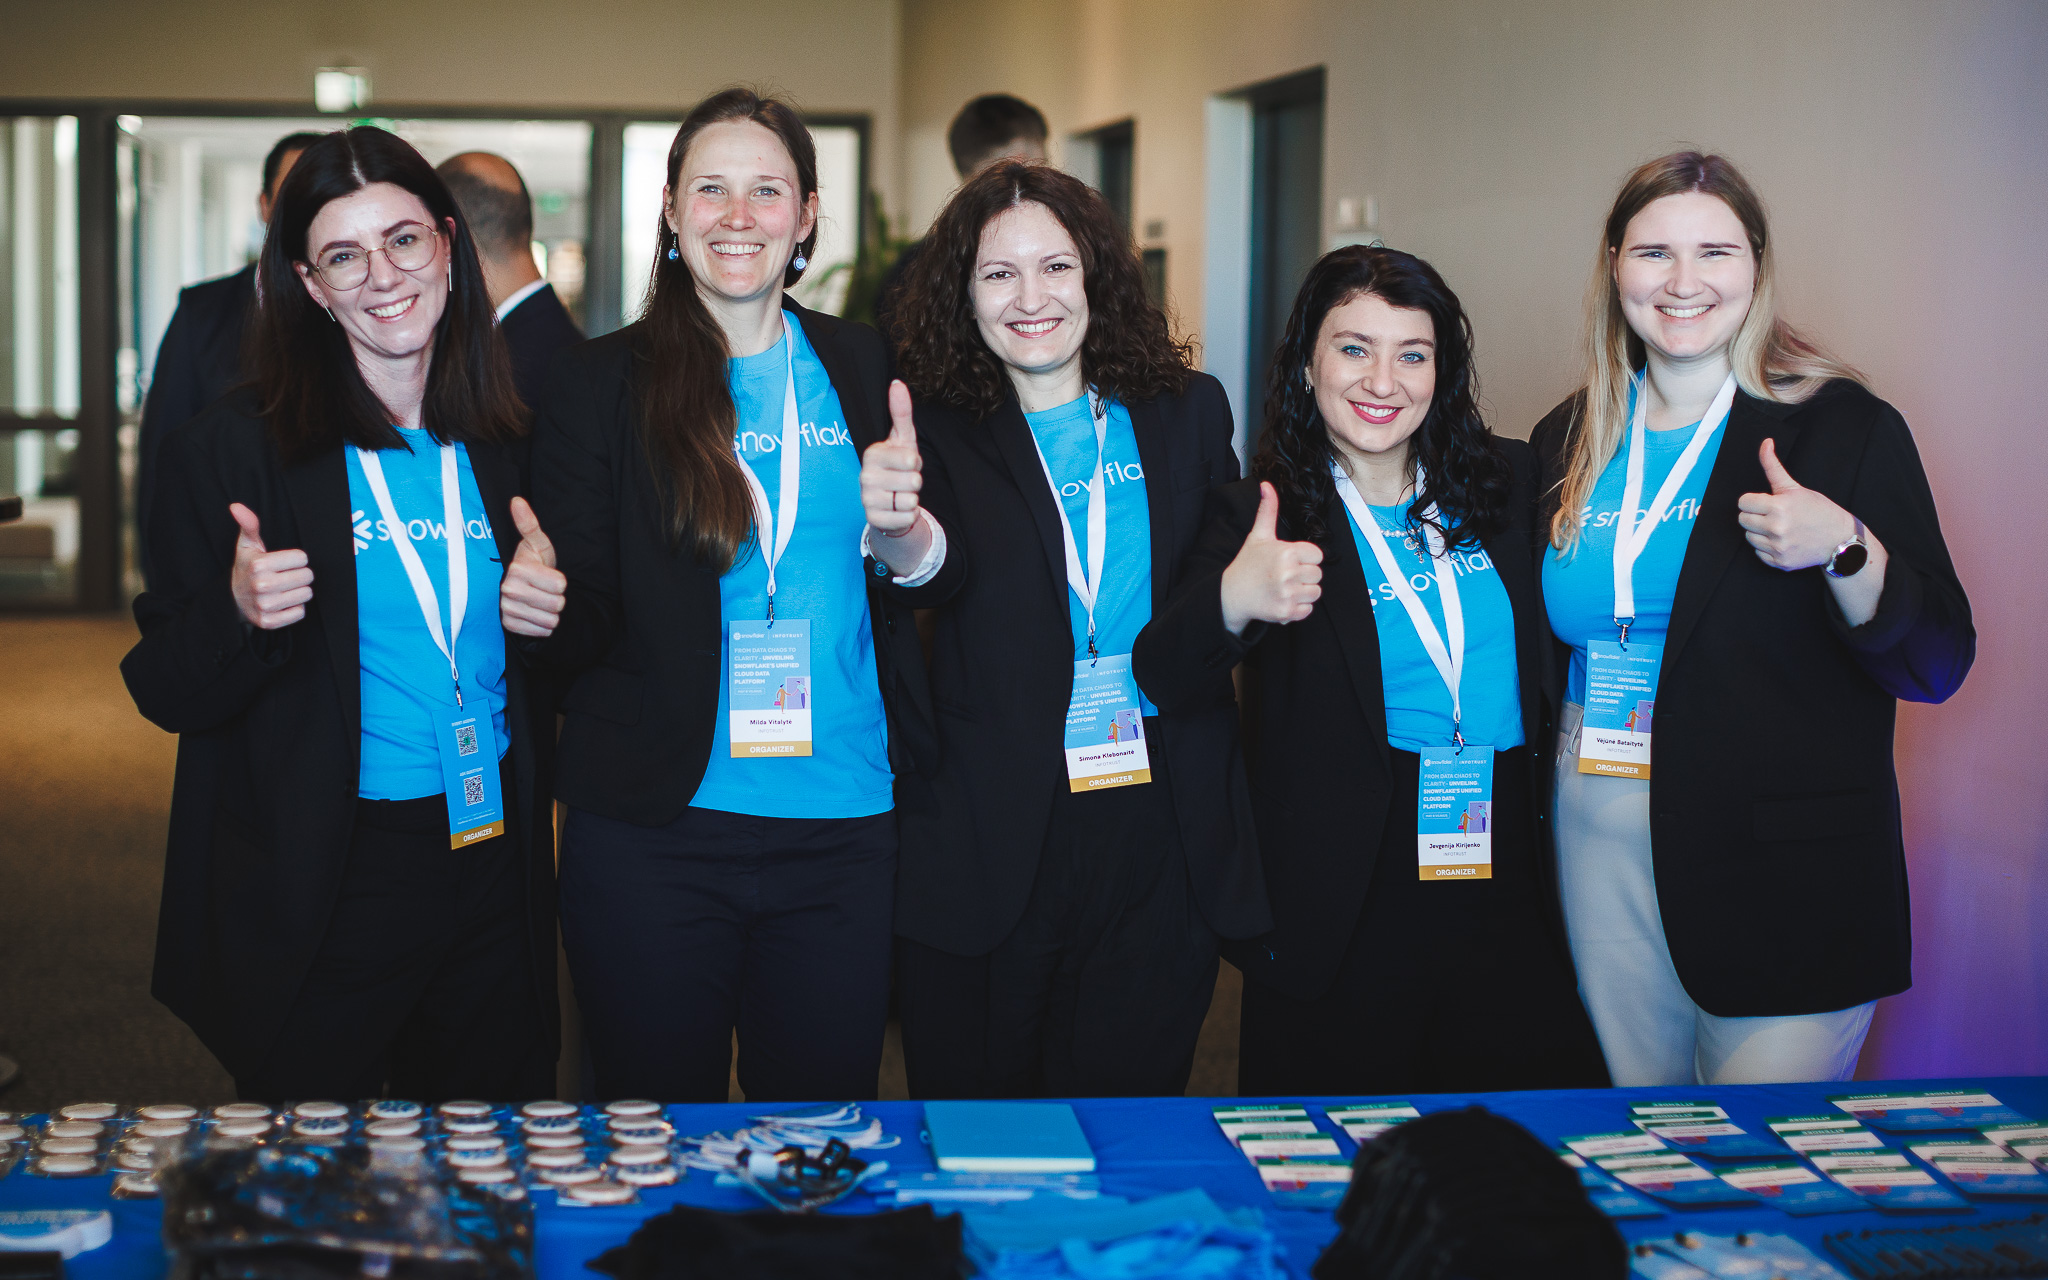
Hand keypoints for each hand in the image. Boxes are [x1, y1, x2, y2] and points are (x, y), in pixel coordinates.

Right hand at [228, 502, 312, 629]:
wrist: (233, 599)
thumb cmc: (246, 568)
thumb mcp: (247, 546)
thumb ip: (249, 525)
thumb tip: (237, 507)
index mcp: (259, 565)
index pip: (303, 559)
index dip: (295, 559)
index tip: (282, 562)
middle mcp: (262, 586)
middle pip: (307, 576)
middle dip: (299, 574)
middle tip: (284, 576)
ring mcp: (265, 606)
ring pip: (306, 594)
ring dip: (298, 591)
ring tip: (283, 588)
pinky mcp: (269, 622)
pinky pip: (300, 612)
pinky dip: (294, 608)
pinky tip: (281, 602)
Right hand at [500, 496, 565, 637]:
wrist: (521, 589)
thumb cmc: (533, 563)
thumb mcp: (536, 543)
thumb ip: (529, 524)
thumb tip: (517, 501)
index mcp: (518, 568)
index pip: (560, 585)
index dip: (560, 582)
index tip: (550, 577)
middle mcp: (508, 589)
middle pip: (557, 604)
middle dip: (557, 598)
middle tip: (546, 591)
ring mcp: (506, 608)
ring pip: (550, 620)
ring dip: (551, 613)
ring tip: (541, 602)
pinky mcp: (508, 625)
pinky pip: (541, 631)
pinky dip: (542, 625)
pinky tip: (535, 614)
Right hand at [861, 380, 922, 536]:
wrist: (887, 502)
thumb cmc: (897, 466)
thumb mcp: (902, 439)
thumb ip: (901, 412)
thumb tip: (897, 383)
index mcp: (872, 454)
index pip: (911, 459)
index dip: (915, 462)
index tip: (905, 463)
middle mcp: (865, 477)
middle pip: (914, 481)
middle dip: (915, 482)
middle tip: (903, 481)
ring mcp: (867, 500)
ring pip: (911, 501)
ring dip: (912, 500)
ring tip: (900, 495)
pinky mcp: (874, 520)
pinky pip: (907, 518)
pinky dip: (909, 516)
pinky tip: (898, 510)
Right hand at [1219, 482, 1322, 634]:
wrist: (1231, 594)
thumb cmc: (1248, 564)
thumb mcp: (1258, 535)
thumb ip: (1268, 510)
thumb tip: (1266, 484)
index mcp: (1287, 552)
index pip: (1317, 555)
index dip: (1306, 558)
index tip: (1291, 561)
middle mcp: (1288, 573)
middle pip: (1318, 575)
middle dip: (1304, 576)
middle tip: (1285, 576)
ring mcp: (1287, 593)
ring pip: (1315, 593)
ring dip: (1303, 592)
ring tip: (1285, 588)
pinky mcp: (1286, 612)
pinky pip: (1308, 610)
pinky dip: (1298, 608)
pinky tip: (1283, 600)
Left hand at [1737, 439, 1858, 570]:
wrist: (1840, 539)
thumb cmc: (1818, 510)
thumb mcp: (1795, 487)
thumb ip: (1773, 466)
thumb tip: (1765, 443)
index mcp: (1778, 507)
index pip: (1743, 503)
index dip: (1753, 501)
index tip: (1766, 502)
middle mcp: (1776, 528)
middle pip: (1742, 520)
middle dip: (1754, 515)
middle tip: (1772, 514)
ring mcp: (1778, 547)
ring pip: (1749, 537)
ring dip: (1759, 531)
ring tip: (1779, 527)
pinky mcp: (1780, 562)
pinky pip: (1758, 553)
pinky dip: (1767, 548)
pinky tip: (1783, 540)